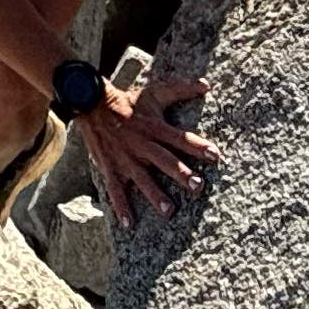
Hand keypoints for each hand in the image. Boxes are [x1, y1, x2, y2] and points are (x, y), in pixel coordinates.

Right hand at [79, 74, 219, 228]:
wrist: (92, 104)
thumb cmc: (129, 101)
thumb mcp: (155, 92)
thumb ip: (181, 89)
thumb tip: (207, 84)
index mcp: (155, 128)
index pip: (181, 137)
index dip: (198, 146)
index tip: (216, 156)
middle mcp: (143, 144)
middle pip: (165, 160)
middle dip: (181, 173)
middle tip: (198, 187)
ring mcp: (126, 158)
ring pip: (142, 178)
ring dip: (155, 194)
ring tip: (169, 210)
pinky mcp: (110, 167)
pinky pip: (115, 189)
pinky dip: (121, 207)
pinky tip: (128, 224)